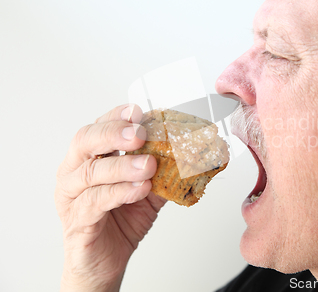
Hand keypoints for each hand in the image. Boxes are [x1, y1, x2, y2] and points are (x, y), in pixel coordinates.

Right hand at [55, 104, 166, 290]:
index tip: (138, 111)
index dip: (116, 116)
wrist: (106, 262)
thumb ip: (162, 170)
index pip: (98, 127)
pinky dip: (120, 192)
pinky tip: (140, 188)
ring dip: (123, 165)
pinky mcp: (78, 221)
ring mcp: (71, 197)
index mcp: (89, 159)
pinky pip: (95, 202)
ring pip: (90, 172)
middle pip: (85, 141)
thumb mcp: (148, 190)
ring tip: (149, 166)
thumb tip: (190, 153)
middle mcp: (74, 172)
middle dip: (114, 133)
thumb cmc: (121, 221)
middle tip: (141, 134)